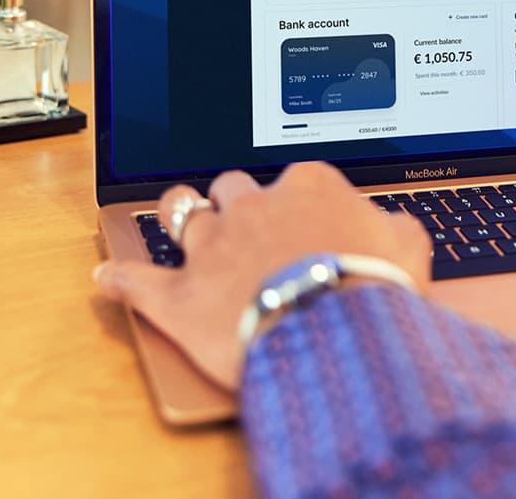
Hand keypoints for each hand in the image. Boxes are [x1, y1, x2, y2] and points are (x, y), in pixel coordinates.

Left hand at [92, 163, 430, 389]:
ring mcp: (210, 248)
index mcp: (307, 186)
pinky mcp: (178, 295)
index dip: (296, 199)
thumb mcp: (408, 249)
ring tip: (178, 219)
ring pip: (180, 213)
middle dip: (234, 201)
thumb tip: (393, 227)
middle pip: (231, 187)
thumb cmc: (373, 290)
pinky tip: (108, 275)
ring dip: (179, 216)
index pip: (293, 178)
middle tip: (244, 222)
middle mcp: (252, 206)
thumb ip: (395, 227)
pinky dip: (120, 277)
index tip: (303, 218)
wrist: (333, 337)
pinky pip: (136, 279)